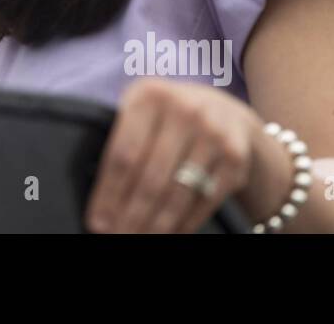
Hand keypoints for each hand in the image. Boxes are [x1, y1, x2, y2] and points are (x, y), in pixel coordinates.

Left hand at [84, 77, 262, 232]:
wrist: (224, 111)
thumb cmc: (168, 117)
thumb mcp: (142, 111)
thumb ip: (121, 141)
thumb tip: (102, 201)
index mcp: (150, 95)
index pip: (123, 154)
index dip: (109, 193)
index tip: (97, 222)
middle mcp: (184, 109)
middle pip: (150, 177)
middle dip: (131, 215)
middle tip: (117, 236)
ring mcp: (213, 132)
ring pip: (178, 192)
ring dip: (156, 224)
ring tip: (139, 238)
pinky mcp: (235, 157)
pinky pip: (205, 200)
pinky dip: (185, 223)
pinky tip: (170, 234)